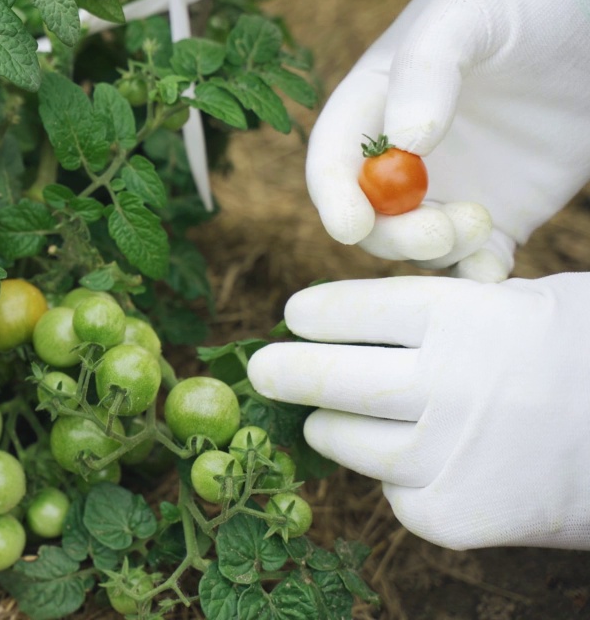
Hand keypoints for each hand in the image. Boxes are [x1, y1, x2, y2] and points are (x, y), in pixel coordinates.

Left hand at [248, 274, 589, 549]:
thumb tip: (353, 319)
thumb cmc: (588, 360)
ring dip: (332, 426)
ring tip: (334, 417)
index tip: (296, 317)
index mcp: (463, 319)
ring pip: (343, 439)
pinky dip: (396, 477)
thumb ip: (444, 309)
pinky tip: (428, 461)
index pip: (347, 312)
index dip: (312, 315)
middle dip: (282, 371)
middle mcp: (446, 386)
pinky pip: (391, 491)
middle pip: (325, 378)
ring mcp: (445, 456)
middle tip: (264, 369)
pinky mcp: (449, 516)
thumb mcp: (527, 304)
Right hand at [306, 0, 589, 281]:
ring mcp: (444, 190)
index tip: (351, 225)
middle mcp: (396, 158)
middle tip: (440, 231)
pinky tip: (493, 267)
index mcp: (371, 107)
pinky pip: (474, 262)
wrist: (588, 23)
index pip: (331, 161)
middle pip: (369, 218)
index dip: (333, 197)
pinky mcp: (493, 217)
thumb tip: (404, 144)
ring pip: (416, 246)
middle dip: (393, 234)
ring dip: (437, 251)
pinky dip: (477, 274)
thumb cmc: (514, 4)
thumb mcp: (467, 14)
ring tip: (482, 222)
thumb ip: (427, 69)